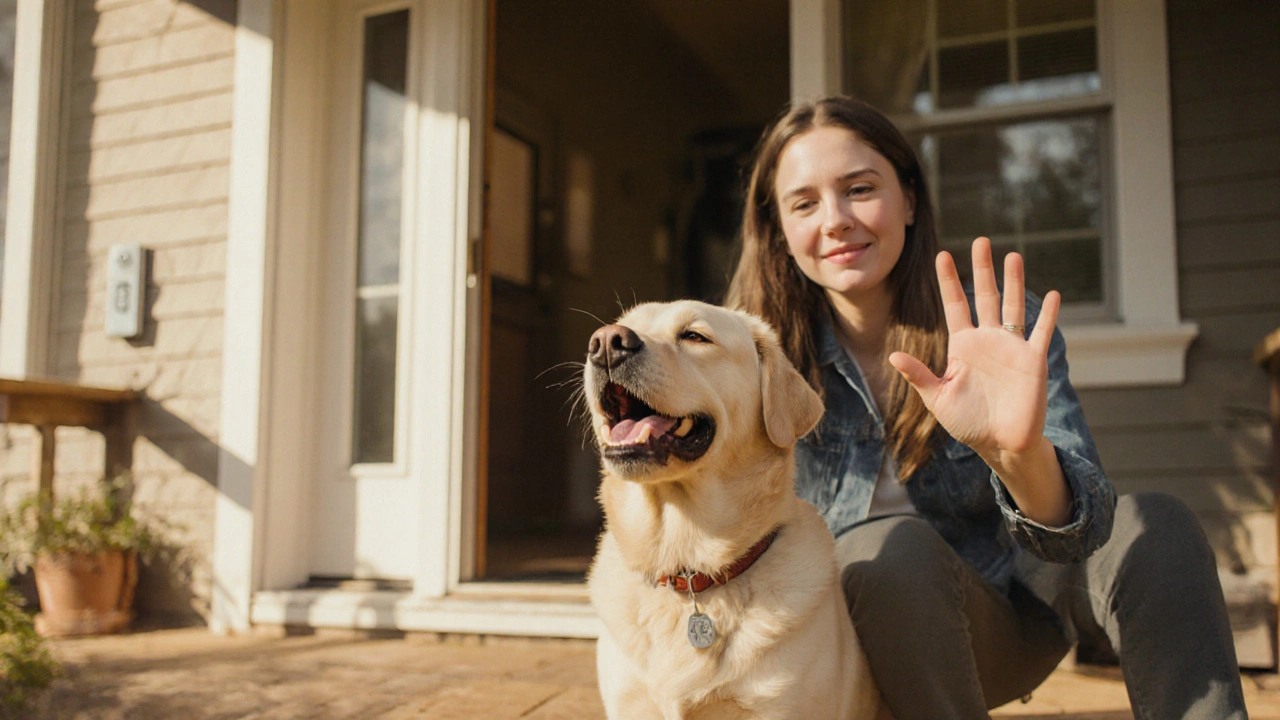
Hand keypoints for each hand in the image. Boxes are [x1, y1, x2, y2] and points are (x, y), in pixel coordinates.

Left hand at [888, 238, 1070, 524]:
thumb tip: (894, 356)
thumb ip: (919, 376)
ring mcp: (1011, 348)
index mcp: (963, 345)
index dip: (949, 281)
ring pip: (1013, 307)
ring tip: (1013, 255)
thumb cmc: (967, 423)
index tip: (942, 255)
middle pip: (985, 296)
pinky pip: (1040, 332)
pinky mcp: (1032, 360)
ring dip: (1014, 282)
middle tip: (981, 241)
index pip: (955, 305)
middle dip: (983, 269)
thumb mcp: (938, 398)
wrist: (999, 444)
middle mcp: (987, 340)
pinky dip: (1048, 314)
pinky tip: (1053, 294)